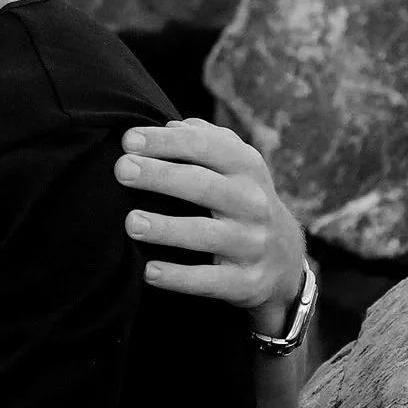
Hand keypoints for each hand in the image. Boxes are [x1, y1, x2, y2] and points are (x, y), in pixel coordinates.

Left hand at [114, 119, 306, 330]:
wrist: (284, 259)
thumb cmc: (241, 200)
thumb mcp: (235, 167)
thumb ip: (205, 141)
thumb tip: (169, 125)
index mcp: (247, 169)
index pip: (207, 147)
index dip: (168, 142)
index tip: (128, 140)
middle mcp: (253, 203)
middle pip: (204, 186)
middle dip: (161, 176)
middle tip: (122, 170)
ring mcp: (252, 244)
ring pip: (206, 235)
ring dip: (167, 228)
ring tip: (131, 223)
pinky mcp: (247, 282)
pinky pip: (210, 280)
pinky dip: (180, 277)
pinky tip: (149, 271)